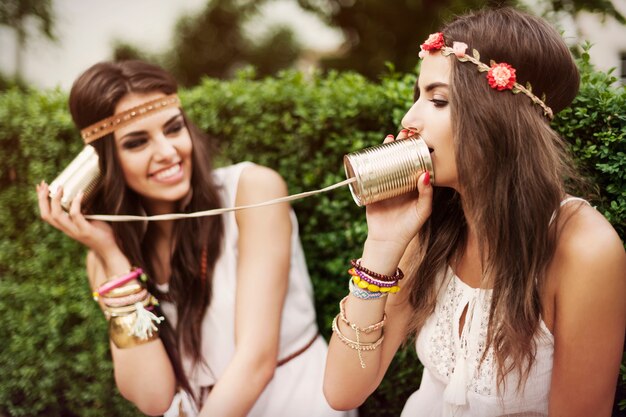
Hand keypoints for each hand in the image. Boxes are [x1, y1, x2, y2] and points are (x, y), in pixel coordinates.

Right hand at [36, 181, 121, 258]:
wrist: (109, 249)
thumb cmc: (100, 232)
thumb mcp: (87, 220)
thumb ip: (81, 211)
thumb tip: (79, 194)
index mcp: (65, 227)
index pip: (46, 214)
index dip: (41, 201)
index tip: (41, 187)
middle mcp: (67, 229)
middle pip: (46, 215)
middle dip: (42, 199)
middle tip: (45, 184)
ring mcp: (75, 231)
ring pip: (57, 216)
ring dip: (56, 200)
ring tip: (60, 187)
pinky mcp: (85, 231)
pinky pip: (75, 215)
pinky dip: (76, 203)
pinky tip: (80, 194)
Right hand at [364, 131, 433, 248]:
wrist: (387, 242)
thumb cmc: (408, 228)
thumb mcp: (422, 211)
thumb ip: (426, 195)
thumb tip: (425, 173)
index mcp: (412, 186)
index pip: (414, 163)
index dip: (415, 150)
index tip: (417, 138)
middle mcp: (398, 183)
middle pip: (399, 159)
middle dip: (400, 145)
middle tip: (404, 133)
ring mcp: (384, 185)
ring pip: (384, 163)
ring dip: (385, 149)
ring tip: (389, 138)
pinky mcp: (370, 190)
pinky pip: (369, 174)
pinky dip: (368, 162)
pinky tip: (370, 152)